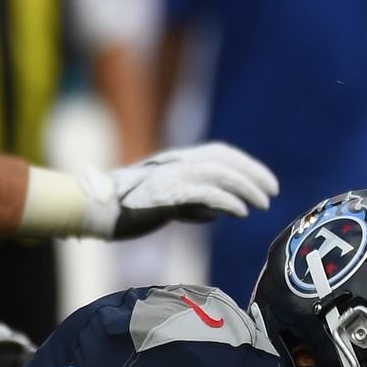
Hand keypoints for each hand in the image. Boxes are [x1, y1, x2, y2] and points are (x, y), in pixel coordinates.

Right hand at [83, 143, 279, 239]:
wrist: (93, 210)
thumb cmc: (126, 208)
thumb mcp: (166, 203)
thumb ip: (191, 203)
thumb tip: (215, 212)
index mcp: (177, 160)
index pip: (221, 154)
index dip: (247, 165)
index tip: (267, 182)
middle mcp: (177, 162)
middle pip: (225, 160)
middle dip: (253, 174)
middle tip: (273, 191)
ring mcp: (171, 176)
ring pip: (220, 175)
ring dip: (245, 189)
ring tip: (263, 204)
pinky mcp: (166, 194)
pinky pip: (204, 193)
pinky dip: (226, 201)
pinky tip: (240, 212)